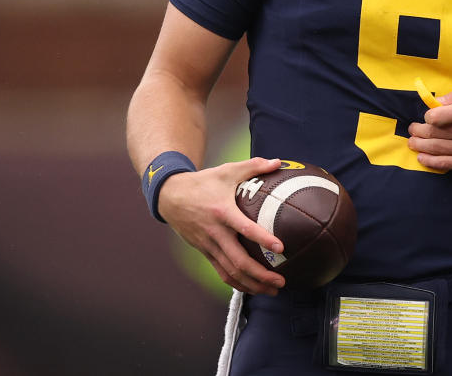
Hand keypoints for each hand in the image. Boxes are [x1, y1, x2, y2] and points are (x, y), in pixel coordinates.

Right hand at [158, 156, 286, 294]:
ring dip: (252, 284)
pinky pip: (221, 272)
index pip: (245, 228)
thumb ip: (254, 166)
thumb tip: (278, 162)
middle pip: (238, 261)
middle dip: (260, 274)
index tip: (281, 247)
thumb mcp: (228, 170)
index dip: (262, 239)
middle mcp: (215, 233)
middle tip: (281, 281)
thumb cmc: (204, 182)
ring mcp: (208, 245)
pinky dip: (237, 283)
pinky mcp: (204, 252)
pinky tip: (252, 287)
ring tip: (272, 290)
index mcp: (222, 212)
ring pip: (230, 272)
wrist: (171, 196)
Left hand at [407, 88, 451, 172]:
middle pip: (436, 133)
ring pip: (439, 149)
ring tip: (412, 143)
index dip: (428, 116)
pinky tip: (422, 158)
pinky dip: (432, 162)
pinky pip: (448, 164)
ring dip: (421, 146)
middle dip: (419, 131)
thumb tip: (436, 102)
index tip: (426, 116)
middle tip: (412, 129)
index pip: (439, 116)